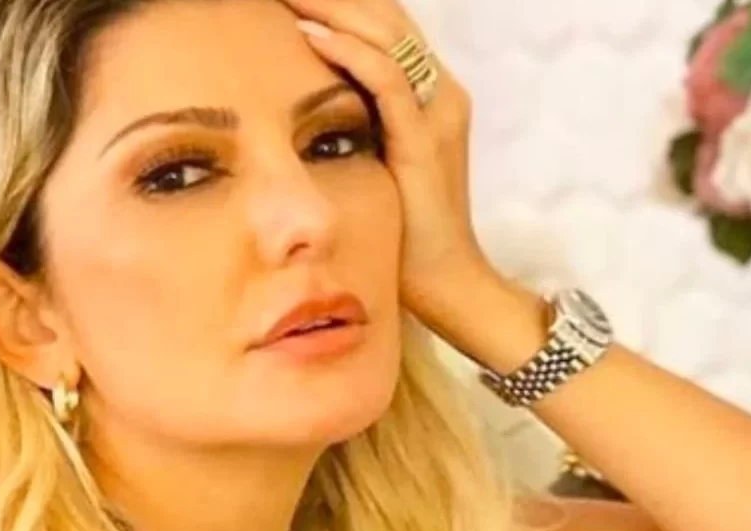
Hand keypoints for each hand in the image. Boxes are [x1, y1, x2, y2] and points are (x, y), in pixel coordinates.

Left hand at [282, 0, 500, 315]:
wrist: (446, 283)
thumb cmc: (405, 233)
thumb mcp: (377, 165)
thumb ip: (356, 129)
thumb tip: (304, 111)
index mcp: (431, 95)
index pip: (385, 26)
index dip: (342, 4)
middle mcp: (441, 93)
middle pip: (386, 16)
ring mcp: (437, 114)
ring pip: (387, 34)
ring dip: (334, 7)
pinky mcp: (424, 141)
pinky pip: (386, 80)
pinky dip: (347, 52)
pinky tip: (309, 35)